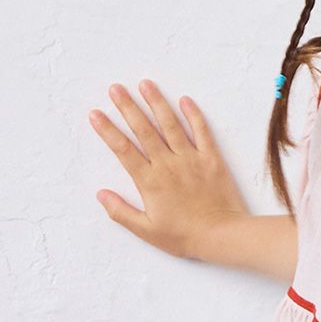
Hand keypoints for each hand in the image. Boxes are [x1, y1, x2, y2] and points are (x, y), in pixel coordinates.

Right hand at [88, 80, 248, 258]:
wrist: (222, 236)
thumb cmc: (185, 237)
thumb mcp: (147, 231)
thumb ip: (121, 212)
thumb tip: (101, 195)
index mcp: (150, 181)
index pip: (123, 150)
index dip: (107, 131)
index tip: (96, 114)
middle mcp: (168, 165)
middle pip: (143, 130)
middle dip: (128, 107)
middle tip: (115, 88)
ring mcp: (191, 159)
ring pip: (170, 125)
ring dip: (156, 103)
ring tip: (145, 84)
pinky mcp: (212, 160)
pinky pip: (202, 132)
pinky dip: (194, 115)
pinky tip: (185, 100)